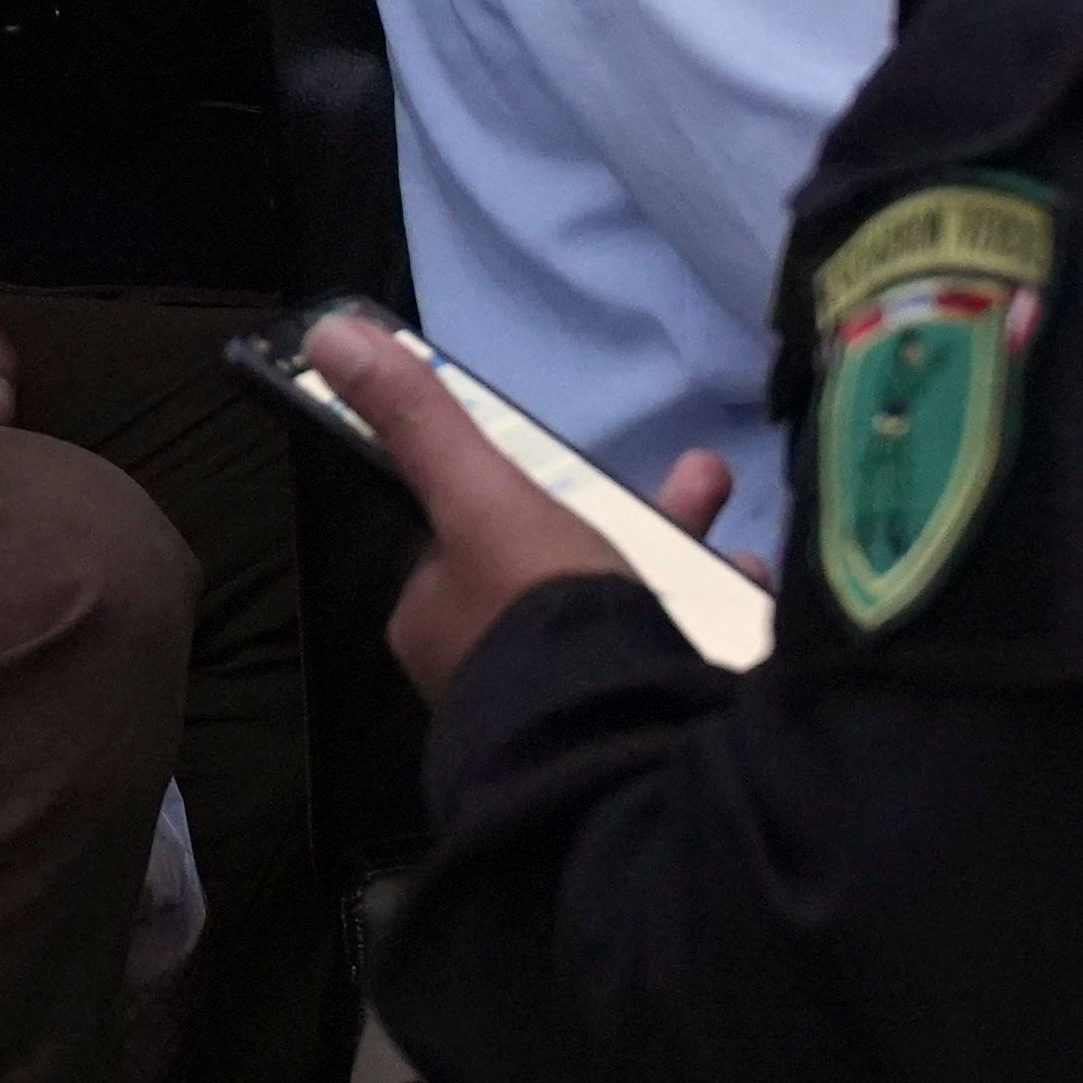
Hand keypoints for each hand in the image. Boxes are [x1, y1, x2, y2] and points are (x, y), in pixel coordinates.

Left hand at [301, 313, 733, 702]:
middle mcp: (490, 670)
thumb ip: (421, 422)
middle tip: (702, 483)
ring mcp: (565, 707)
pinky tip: (755, 597)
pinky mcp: (636, 735)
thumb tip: (326, 335)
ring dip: (690, 563)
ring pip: (630, 612)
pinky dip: (719, 622)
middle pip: (565, 570)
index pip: (473, 539)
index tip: (588, 463)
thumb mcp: (482, 498)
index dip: (527, 494)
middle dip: (641, 520)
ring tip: (742, 548)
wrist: (622, 747)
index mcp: (440, 624)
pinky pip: (678, 657)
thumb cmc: (538, 614)